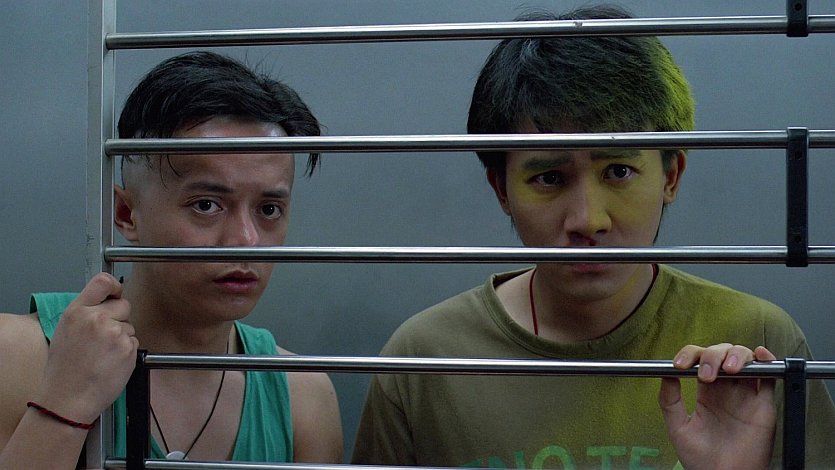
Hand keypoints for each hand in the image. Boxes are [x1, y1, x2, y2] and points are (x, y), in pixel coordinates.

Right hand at [36, 273, 137, 423]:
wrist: (67, 399)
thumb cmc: (64, 371)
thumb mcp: (65, 331)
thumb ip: (86, 313)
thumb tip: (106, 303)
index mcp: (77, 312)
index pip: (103, 282)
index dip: (114, 286)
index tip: (117, 292)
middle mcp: (96, 318)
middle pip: (124, 304)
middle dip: (119, 318)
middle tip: (104, 338)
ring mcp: (115, 333)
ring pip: (129, 326)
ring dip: (122, 338)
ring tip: (102, 355)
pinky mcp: (128, 348)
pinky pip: (134, 342)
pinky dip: (126, 352)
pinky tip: (110, 363)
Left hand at [659, 344, 776, 469]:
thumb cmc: (701, 459)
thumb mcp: (678, 427)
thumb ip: (670, 401)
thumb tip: (665, 374)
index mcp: (706, 393)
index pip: (700, 360)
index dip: (691, 355)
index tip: (680, 364)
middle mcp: (726, 390)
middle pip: (722, 354)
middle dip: (713, 356)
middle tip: (706, 375)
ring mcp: (745, 395)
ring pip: (745, 359)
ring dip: (736, 355)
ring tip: (728, 369)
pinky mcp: (764, 405)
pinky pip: (769, 377)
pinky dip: (766, 361)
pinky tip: (758, 355)